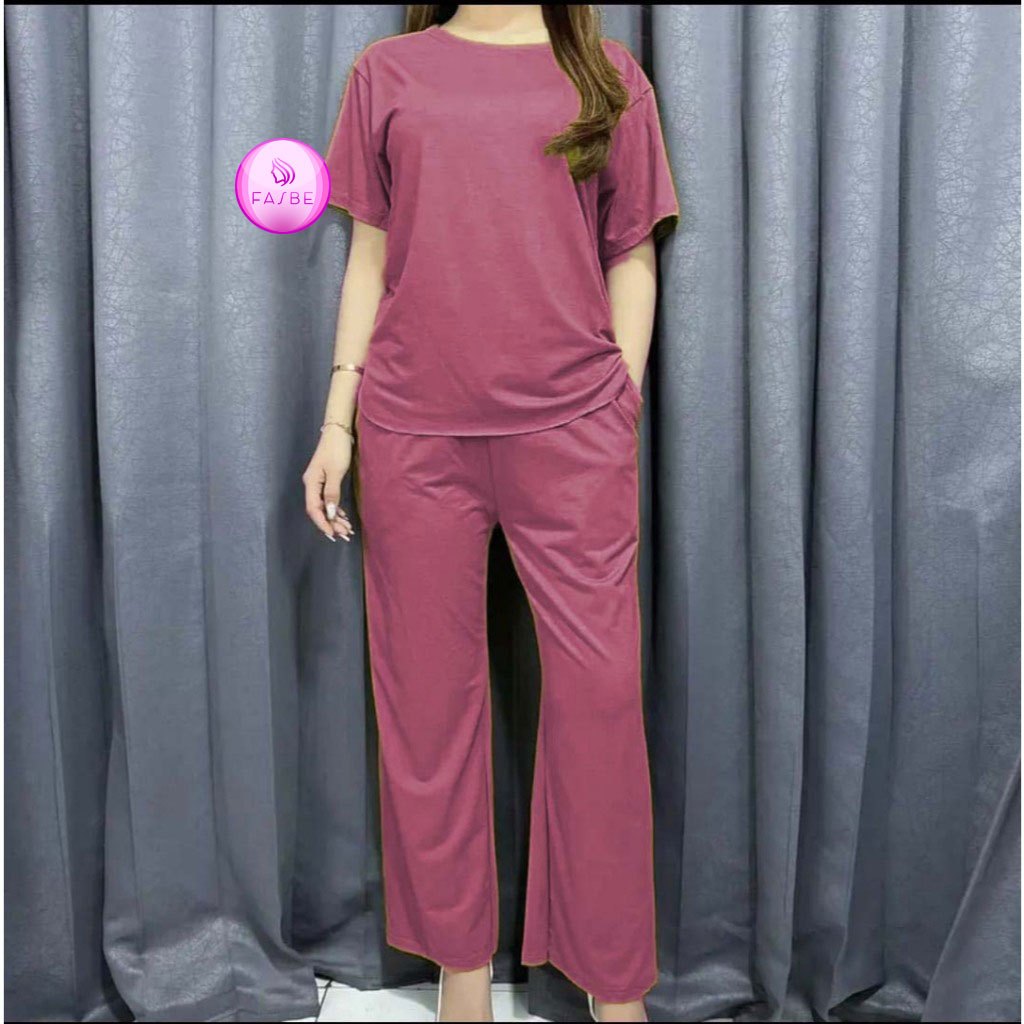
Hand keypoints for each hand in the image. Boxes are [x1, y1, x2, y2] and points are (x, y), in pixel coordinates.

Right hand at [302, 426, 354, 541]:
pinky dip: (336, 509)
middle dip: (331, 523)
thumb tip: (330, 513)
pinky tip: (344, 517)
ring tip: (347, 529)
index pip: (314, 509)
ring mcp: (318, 483)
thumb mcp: (335, 472)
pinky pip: (328, 500)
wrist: (338, 432)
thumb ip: (332, 493)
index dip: (323, 523)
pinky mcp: (325, 480)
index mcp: (311, 483)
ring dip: (335, 518)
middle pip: (319, 510)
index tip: (333, 534)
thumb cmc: (337, 449)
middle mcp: (312, 485)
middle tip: (345, 534)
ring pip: (325, 506)